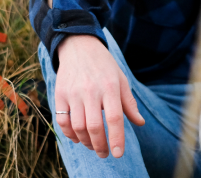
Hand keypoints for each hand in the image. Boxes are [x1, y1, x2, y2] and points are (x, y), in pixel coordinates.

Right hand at [54, 34, 144, 158]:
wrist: (79, 46)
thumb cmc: (104, 65)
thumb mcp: (121, 79)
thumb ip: (129, 103)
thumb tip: (140, 122)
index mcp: (110, 87)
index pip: (114, 117)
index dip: (116, 138)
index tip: (118, 154)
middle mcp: (91, 90)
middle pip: (94, 126)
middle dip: (100, 146)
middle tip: (105, 154)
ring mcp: (73, 93)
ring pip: (78, 126)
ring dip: (86, 142)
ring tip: (93, 146)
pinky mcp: (60, 94)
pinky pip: (62, 121)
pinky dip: (70, 134)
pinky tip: (78, 137)